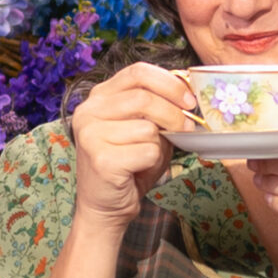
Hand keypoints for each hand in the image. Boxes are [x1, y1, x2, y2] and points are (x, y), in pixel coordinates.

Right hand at [69, 63, 197, 227]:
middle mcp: (88, 111)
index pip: (137, 72)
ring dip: (159, 144)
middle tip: (188, 127)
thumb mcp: (144, 129)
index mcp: (99, 97)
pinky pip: (147, 151)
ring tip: (147, 157)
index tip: (189, 99)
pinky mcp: (100, 159)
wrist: (105, 206)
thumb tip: (188, 95)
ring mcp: (90, 135)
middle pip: (144, 97)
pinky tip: (138, 170)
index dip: (169, 82)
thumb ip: (159, 108)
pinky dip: (153, 162)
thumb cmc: (128, 165)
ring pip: (147, 128)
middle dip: (174, 113)